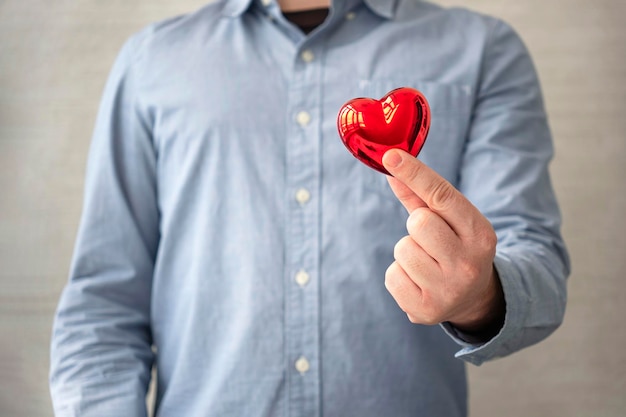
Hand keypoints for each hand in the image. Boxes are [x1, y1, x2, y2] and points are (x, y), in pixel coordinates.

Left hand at [382, 149, 504, 336]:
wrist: (473, 299)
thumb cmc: (456, 248)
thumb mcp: (452, 221)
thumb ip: (422, 195)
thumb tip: (392, 165)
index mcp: (481, 234)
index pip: (443, 196)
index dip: (415, 173)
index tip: (391, 156)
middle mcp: (468, 264)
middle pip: (418, 222)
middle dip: (417, 227)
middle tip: (431, 240)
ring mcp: (448, 291)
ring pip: (402, 249)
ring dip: (408, 252)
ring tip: (426, 263)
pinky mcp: (425, 311)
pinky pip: (391, 276)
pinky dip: (399, 275)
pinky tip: (418, 281)